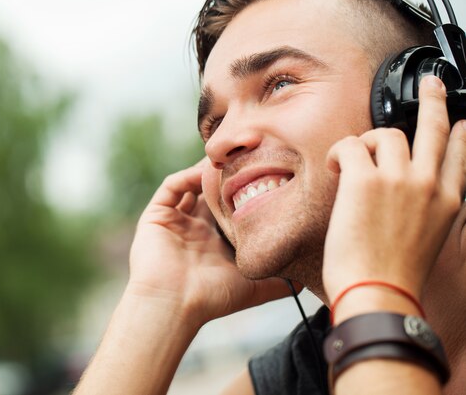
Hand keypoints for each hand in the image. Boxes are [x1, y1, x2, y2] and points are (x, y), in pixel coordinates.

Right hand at [127, 159, 291, 328]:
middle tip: (247, 158)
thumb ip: (281, 281)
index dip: (246, 194)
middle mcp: (193, 230)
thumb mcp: (256, 287)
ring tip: (229, 159)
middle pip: (210, 194)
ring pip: (191, 185)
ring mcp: (173, 222)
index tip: (267, 178)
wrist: (174, 306)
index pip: (230, 210)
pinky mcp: (155, 216)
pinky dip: (189, 176)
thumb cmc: (213, 298)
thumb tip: (309, 278)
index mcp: (213, 245)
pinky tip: (206, 171)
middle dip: (228, 177)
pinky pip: (172, 186)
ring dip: (208, 172)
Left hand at [323, 76, 465, 304]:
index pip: (460, 155)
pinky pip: (350, 145)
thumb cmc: (395, 275)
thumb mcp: (429, 240)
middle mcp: (429, 185)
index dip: (461, 135)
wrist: (379, 293)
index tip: (462, 123)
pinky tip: (335, 166)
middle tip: (432, 85)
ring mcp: (399, 180)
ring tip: (352, 161)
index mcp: (448, 202)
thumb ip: (427, 211)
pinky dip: (339, 152)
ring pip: (387, 133)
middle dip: (434, 100)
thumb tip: (409, 195)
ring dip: (366, 141)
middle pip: (436, 128)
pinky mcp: (365, 180)